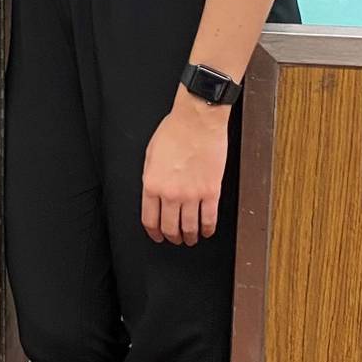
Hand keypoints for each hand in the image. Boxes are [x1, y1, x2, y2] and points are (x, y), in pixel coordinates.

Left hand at [141, 93, 228, 246]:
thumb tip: (154, 195)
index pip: (150, 220)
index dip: (154, 233)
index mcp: (152, 185)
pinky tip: (207, 230)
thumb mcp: (150, 155)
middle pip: (170, 228)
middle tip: (175, 239)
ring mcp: (192, 195)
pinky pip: (209, 219)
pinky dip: (207, 229)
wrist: (197, 121)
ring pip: (190, 228)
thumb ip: (151, 178)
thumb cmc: (174, 131)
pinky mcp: (211, 191)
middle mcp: (170, 194)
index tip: (158, 236)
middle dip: (172, 238)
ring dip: (190, 237)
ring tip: (191, 238)